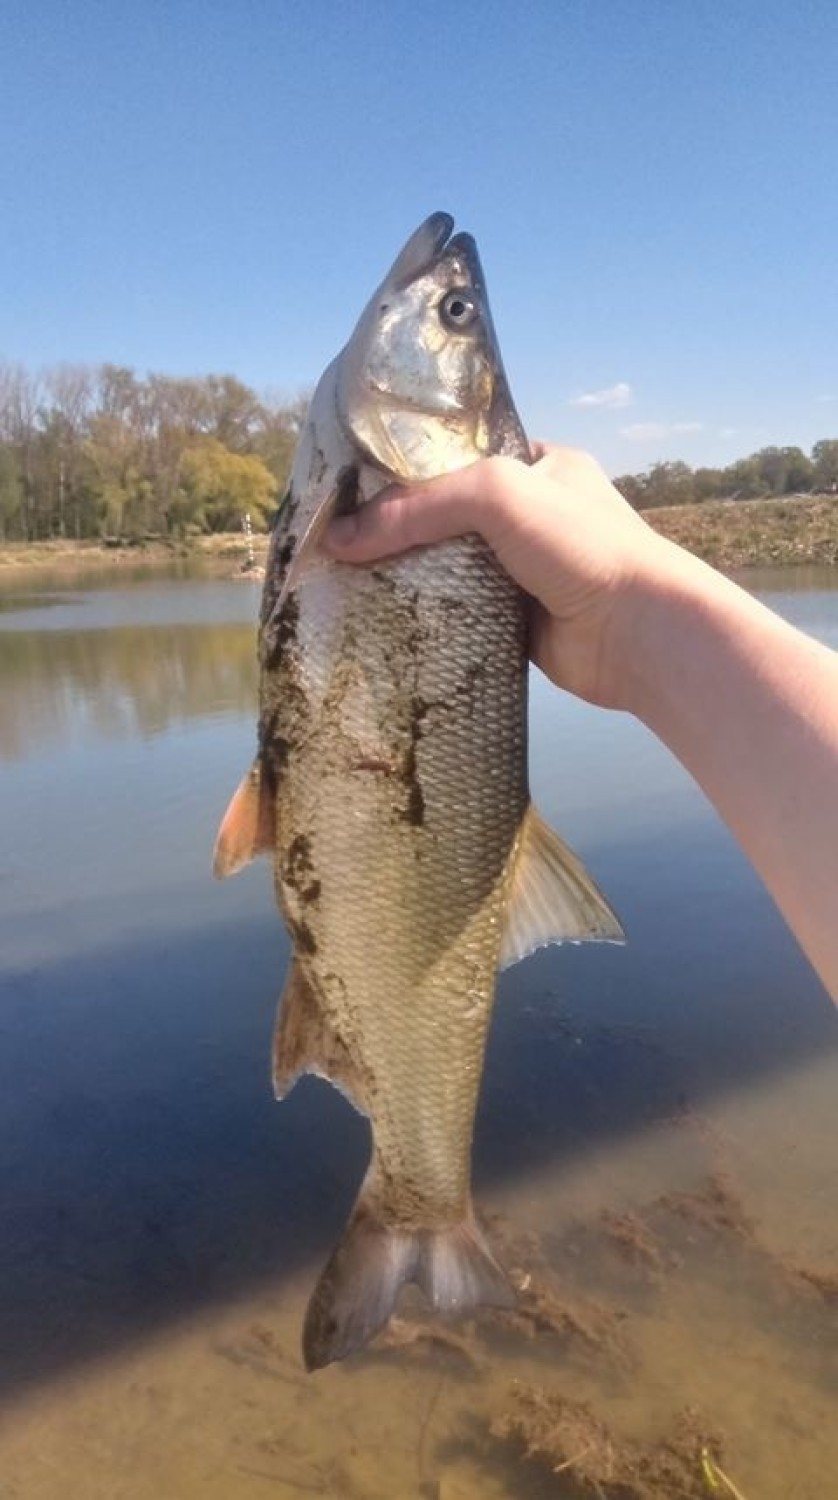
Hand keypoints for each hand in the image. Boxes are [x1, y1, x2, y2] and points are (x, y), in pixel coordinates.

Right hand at [324, 444, 674, 708]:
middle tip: (338, 542)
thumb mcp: (496, 495)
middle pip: (447, 518)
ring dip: (407, 578)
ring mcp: (526, 573)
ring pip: (449, 569)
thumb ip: (418, 507)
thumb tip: (339, 540)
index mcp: (540, 466)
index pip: (458, 459)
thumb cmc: (579, 544)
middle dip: (398, 531)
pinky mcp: (518, 624)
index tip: (350, 492)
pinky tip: (382, 620)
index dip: (404, 473)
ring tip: (345, 582)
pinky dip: (428, 620)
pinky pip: (460, 616)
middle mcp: (534, 516)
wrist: (639, 632)